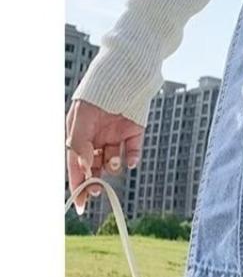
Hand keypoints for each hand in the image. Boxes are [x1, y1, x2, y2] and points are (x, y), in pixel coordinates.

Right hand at [65, 99, 144, 214]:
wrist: (130, 72)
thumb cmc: (101, 90)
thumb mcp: (82, 115)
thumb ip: (79, 142)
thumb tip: (84, 167)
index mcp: (77, 132)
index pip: (75, 163)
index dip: (77, 184)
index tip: (80, 204)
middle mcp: (95, 135)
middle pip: (93, 165)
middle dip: (94, 179)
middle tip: (97, 190)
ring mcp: (114, 134)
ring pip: (111, 160)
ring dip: (111, 166)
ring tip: (112, 160)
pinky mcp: (134, 131)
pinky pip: (132, 150)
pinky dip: (132, 158)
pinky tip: (130, 160)